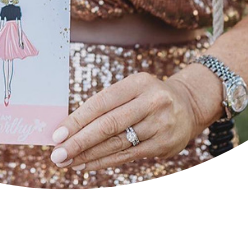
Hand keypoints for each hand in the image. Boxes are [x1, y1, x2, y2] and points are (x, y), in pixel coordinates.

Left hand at [47, 72, 209, 171]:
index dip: (78, 119)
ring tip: (67, 161)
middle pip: (109, 124)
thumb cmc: (148, 97)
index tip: (57, 134)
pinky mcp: (163, 145)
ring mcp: (160, 124)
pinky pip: (127, 155)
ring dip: (88, 155)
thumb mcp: (133, 89)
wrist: (189, 105)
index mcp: (139, 82)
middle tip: (57, 154)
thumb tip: (69, 127)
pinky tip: (86, 165)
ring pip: (117, 143)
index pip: (102, 102)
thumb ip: (108, 104)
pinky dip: (104, 161)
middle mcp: (152, 102)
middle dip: (79, 141)